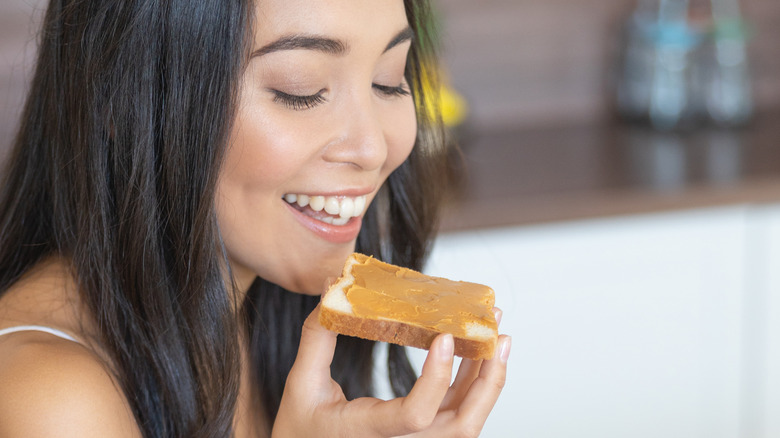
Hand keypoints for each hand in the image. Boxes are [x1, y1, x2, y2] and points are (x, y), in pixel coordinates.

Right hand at [271, 305, 510, 437]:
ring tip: (499, 338)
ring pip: (467, 423)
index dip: (436, 379)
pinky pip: (457, 417)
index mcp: (366, 434)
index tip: (445, 337)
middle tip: (497, 333)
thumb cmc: (300, 431)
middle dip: (487, 380)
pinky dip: (473, 386)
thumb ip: (317, 337)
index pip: (414, 416)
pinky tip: (477, 355)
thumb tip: (332, 289)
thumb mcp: (301, 385)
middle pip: (461, 427)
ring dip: (487, 380)